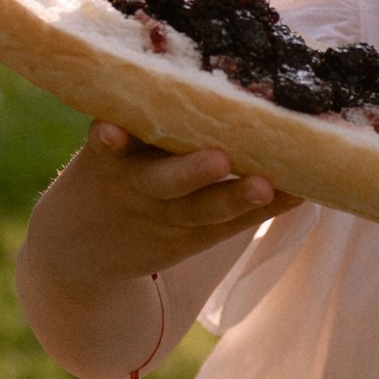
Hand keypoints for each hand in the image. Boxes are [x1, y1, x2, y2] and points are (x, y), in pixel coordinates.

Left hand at [17, 124, 288, 378]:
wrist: (69, 250)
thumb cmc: (151, 226)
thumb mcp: (196, 234)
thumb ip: (247, 208)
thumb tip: (310, 178)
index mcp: (197, 227)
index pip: (241, 217)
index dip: (273, 204)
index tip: (309, 190)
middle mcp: (169, 206)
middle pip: (207, 205)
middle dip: (237, 196)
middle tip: (265, 184)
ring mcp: (135, 181)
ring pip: (168, 178)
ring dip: (191, 171)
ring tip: (217, 159)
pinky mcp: (100, 154)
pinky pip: (105, 147)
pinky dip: (107, 138)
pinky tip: (108, 129)